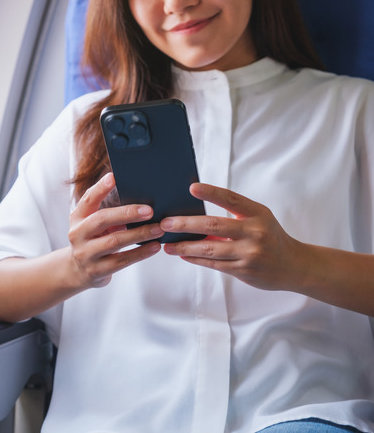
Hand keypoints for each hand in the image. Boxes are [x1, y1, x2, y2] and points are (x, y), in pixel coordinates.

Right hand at [67, 173, 163, 287]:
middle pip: (102, 220)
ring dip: (139, 234)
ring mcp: (85, 254)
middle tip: (150, 210)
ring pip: (114, 242)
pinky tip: (155, 246)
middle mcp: (77, 234)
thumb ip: (108, 212)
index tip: (114, 177)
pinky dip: (140, 253)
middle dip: (127, 213)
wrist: (77, 270)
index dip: (100, 188)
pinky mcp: (96, 271)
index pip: (88, 199)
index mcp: (78, 218)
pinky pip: (122, 261)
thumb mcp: (91, 224)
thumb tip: (141, 200)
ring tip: (159, 229)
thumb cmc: (92, 240)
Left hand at [160, 183, 305, 290]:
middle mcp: (255, 232)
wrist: (293, 265)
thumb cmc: (269, 237)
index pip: (231, 199)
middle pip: (213, 225)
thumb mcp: (258, 220)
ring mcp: (249, 253)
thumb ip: (233, 216)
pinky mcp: (244, 270)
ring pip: (209, 249)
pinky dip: (195, 258)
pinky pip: (213, 264)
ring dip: (185, 246)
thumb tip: (194, 217)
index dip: (211, 193)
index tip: (191, 188)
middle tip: (165, 223)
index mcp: (258, 214)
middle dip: (186, 224)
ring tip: (168, 244)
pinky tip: (182, 254)